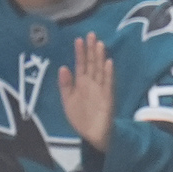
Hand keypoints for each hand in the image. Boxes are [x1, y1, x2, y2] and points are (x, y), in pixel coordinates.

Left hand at [58, 32, 112, 153]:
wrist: (92, 136)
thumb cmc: (80, 119)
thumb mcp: (67, 101)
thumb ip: (65, 85)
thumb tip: (63, 67)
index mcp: (81, 84)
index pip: (81, 64)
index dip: (80, 52)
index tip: (78, 39)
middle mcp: (92, 84)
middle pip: (92, 64)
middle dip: (91, 50)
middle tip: (91, 34)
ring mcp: (101, 90)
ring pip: (100, 70)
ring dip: (100, 58)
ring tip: (99, 44)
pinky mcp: (108, 98)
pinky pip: (108, 84)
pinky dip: (109, 74)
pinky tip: (108, 63)